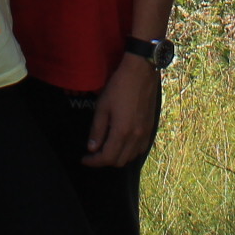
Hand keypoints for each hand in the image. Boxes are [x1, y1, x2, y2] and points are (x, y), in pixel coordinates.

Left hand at [83, 52, 159, 166]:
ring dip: (117, 157)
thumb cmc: (119, 86)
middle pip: (119, 161)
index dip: (93, 162)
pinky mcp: (150, 127)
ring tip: (106, 149)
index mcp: (122, 132)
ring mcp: (145, 133)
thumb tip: (92, 148)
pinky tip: (122, 144)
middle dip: (104, 160)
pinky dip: (129, 152)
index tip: (84, 158)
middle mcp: (135, 136)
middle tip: (93, 153)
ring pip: (130, 157)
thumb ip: (97, 130)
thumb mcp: (102, 106)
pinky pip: (140, 149)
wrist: (141, 72)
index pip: (106, 157)